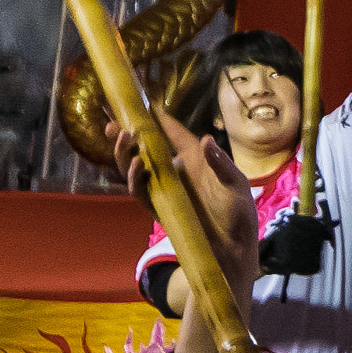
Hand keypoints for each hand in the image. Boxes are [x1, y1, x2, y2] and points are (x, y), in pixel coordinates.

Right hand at [117, 109, 260, 297]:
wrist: (233, 251)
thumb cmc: (239, 215)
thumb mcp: (236, 185)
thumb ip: (221, 164)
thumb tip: (205, 140)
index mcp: (196, 161)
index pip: (173, 133)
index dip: (157, 118)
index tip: (141, 101)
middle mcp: (177, 172)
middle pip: (146, 149)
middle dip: (128, 134)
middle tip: (111, 121)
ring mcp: (166, 190)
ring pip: (137, 168)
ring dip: (126, 153)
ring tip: (122, 137)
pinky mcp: (160, 208)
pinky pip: (141, 191)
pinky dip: (135, 178)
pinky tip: (135, 165)